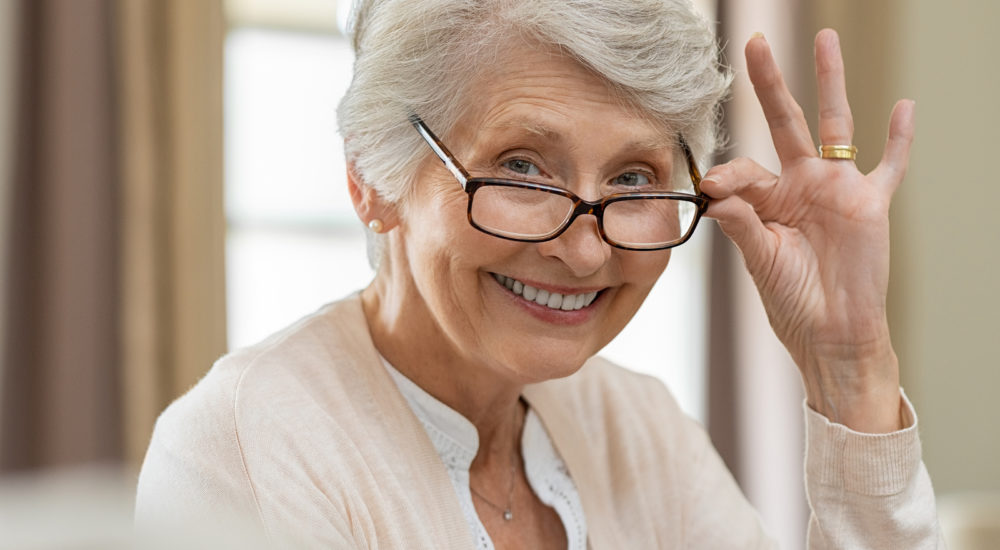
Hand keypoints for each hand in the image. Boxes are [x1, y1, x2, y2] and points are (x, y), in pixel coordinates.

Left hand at [700, 29, 914, 432]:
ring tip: (825, 40)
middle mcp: (800, 186)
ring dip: (830, 83)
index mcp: (767, 201)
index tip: (712, 186)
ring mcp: (837, 190)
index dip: (726, 175)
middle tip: (753, 43)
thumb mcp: (759, 260)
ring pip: (834, 126)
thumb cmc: (792, 301)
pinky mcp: (870, 204)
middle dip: (769, 84)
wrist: (831, 334)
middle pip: (783, 123)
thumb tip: (715, 189)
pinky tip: (903, 106)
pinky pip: (890, 165)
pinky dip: (899, 139)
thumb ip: (740, 221)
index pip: (743, 170)